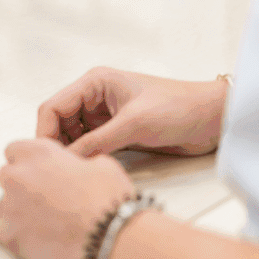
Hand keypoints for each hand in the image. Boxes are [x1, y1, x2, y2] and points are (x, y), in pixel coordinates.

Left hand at [0, 138, 134, 258]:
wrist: (112, 240)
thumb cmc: (110, 202)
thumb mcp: (102, 165)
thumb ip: (77, 162)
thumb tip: (74, 169)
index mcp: (38, 153)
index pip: (16, 149)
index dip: (30, 160)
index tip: (41, 170)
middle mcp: (18, 175)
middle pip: (8, 173)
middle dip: (23, 182)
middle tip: (45, 195)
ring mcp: (10, 206)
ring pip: (3, 198)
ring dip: (17, 204)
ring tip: (42, 217)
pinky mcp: (9, 235)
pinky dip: (0, 221)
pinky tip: (12, 223)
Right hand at [37, 68, 227, 157]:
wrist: (213, 119)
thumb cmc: (180, 107)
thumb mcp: (135, 124)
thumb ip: (98, 142)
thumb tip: (67, 162)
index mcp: (95, 83)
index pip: (53, 107)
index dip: (45, 133)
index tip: (46, 159)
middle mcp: (95, 98)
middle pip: (58, 123)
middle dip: (55, 146)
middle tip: (56, 172)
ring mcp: (105, 117)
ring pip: (72, 138)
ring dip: (70, 154)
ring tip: (71, 175)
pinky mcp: (116, 134)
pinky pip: (89, 147)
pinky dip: (85, 159)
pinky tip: (87, 172)